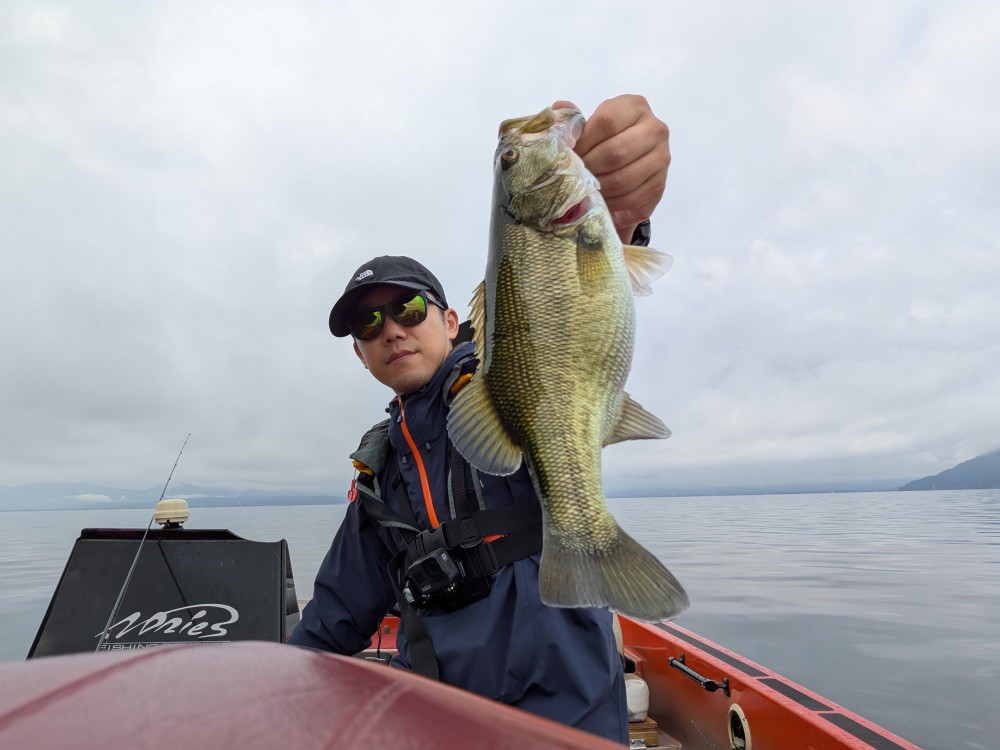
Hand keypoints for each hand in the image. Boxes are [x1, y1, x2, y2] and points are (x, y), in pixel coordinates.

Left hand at [552, 95, 669, 241]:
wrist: (626, 170)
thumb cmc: (603, 144)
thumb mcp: (588, 127)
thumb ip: (574, 120)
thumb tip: (560, 108)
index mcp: (635, 107)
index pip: (607, 121)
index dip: (584, 141)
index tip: (570, 154)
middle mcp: (654, 129)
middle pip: (616, 152)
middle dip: (589, 167)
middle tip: (574, 176)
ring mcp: (661, 158)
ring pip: (623, 178)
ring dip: (598, 188)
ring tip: (583, 189)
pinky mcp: (659, 185)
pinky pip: (631, 198)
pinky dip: (610, 203)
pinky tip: (598, 201)